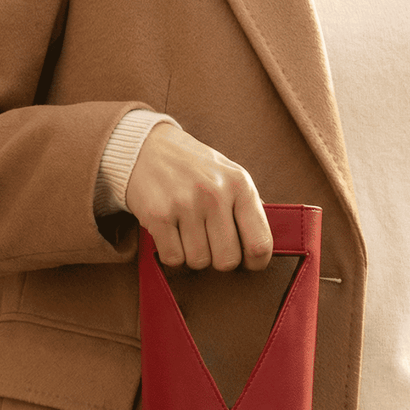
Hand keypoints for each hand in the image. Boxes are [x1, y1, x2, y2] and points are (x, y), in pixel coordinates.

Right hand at [126, 121, 273, 271]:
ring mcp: (185, 205)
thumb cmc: (193, 167)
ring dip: (193, 255)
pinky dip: (172, 253)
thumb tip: (263, 245)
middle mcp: (215, 194)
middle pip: (227, 260)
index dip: (256, 262)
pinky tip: (171, 234)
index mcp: (240, 185)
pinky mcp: (158, 216)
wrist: (146, 147)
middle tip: (210, 243)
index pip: (260, 243)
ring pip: (199, 262)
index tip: (247, 262)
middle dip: (218, 258)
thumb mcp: (229, 175)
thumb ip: (248, 207)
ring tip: (187, 232)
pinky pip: (173, 258)